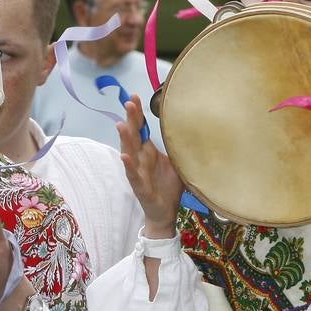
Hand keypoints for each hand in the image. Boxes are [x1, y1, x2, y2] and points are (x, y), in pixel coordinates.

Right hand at [117, 95, 181, 236]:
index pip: (140, 129)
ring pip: (129, 153)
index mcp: (147, 152)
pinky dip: (128, 166)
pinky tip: (125, 157)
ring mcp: (138, 173)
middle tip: (129, 103)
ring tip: (121, 125)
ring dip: (125, 139)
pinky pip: (133, 176)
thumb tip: (189, 127)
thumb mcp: (176, 162)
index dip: (137, 114)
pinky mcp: (140, 188)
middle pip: (132, 136)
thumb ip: (176, 146)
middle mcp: (140, 160)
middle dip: (130, 119)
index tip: (134, 97)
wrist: (166, 212)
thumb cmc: (168, 187)